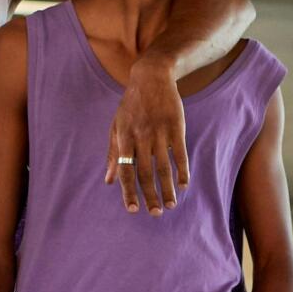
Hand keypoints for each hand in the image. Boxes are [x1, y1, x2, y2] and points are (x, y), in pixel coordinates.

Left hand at [105, 54, 188, 213]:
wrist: (151, 77)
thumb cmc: (131, 106)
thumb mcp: (116, 126)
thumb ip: (113, 154)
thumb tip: (109, 181)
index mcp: (124, 138)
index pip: (126, 170)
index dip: (129, 191)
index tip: (133, 209)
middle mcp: (141, 136)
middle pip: (145, 172)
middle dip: (150, 195)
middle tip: (155, 213)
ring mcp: (159, 132)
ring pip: (163, 166)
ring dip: (167, 188)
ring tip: (171, 205)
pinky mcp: (176, 127)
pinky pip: (180, 154)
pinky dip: (182, 171)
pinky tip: (183, 185)